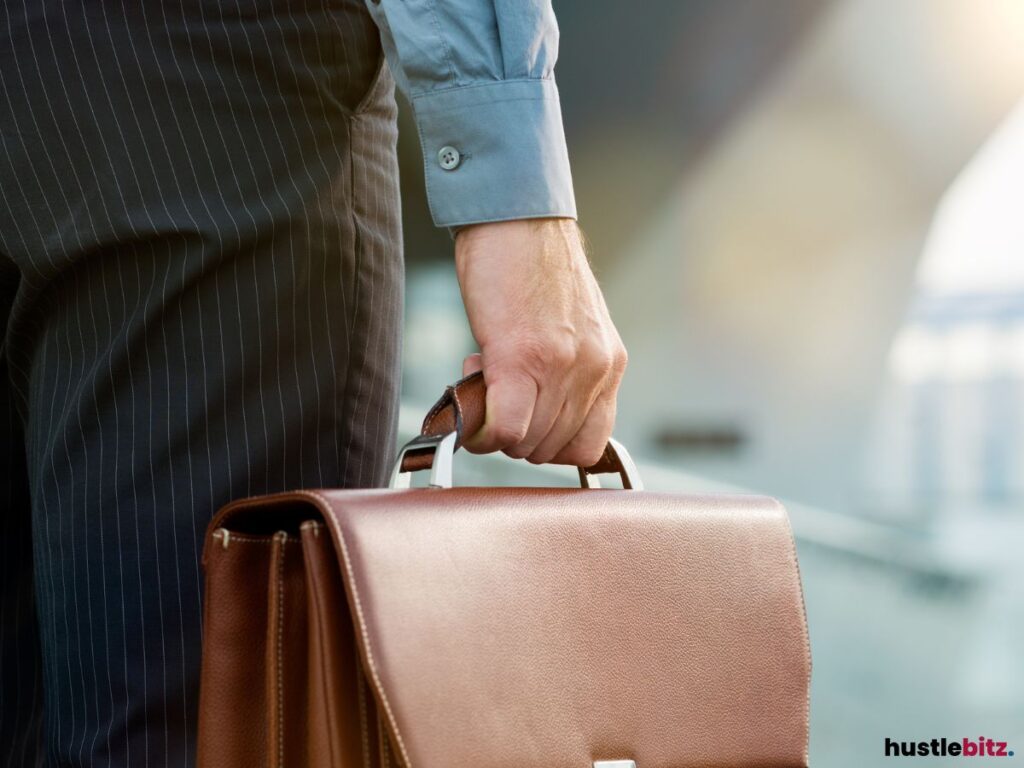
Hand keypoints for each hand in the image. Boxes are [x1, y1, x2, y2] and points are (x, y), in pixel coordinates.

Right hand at [454, 218, 626, 466]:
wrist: (514, 215)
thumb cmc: (530, 264)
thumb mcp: (570, 325)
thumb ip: (563, 371)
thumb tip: (530, 414)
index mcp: (609, 362)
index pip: (590, 443)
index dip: (547, 441)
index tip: (523, 416)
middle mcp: (595, 369)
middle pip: (554, 450)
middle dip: (516, 435)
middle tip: (495, 395)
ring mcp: (563, 367)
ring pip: (528, 445)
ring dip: (495, 429)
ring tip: (483, 381)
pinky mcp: (521, 359)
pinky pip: (506, 429)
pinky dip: (482, 430)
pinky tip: (471, 400)